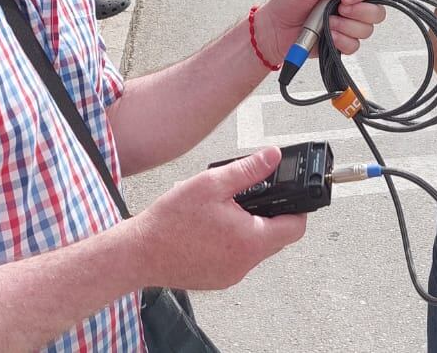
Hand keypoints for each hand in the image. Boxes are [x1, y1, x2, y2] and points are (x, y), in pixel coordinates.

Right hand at [131, 147, 306, 289]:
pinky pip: (238, 260)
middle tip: (252, 199)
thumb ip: (248, 170)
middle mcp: (245, 263)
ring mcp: (232, 275)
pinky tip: (213, 229)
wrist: (138, 254)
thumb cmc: (170, 222)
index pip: (296, 228)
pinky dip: (233, 244)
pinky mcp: (218, 280)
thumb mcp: (211, 184)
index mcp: (250, 240)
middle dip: (271, 216)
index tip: (290, 195)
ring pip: (256, 250)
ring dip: (250, 230)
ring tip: (227, 213)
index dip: (298, 208)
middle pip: (277, 239)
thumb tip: (272, 157)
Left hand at [255, 0, 385, 58]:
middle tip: (341, 9)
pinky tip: (330, 36)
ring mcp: (346, 27)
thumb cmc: (286, 4)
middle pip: (375, 11)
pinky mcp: (340, 44)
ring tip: (329, 24)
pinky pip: (354, 46)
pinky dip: (343, 41)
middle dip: (361, 12)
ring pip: (367, 29)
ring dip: (348, 27)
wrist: (272, 30)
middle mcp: (349, 8)